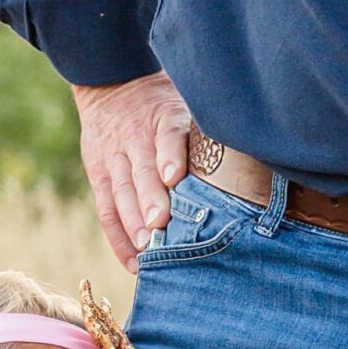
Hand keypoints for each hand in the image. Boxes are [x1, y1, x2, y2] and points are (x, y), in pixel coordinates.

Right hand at [71, 71, 191, 272]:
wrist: (113, 85)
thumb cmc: (163, 106)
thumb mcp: (183, 103)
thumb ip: (206, 129)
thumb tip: (248, 151)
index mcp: (162, 117)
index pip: (165, 135)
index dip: (170, 156)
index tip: (175, 177)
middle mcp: (134, 138)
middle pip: (141, 171)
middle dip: (150, 199)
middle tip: (160, 224)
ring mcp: (113, 158)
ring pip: (121, 193)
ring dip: (134, 223)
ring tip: (147, 249)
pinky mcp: (99, 175)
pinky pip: (107, 210)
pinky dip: (119, 239)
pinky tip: (133, 263)